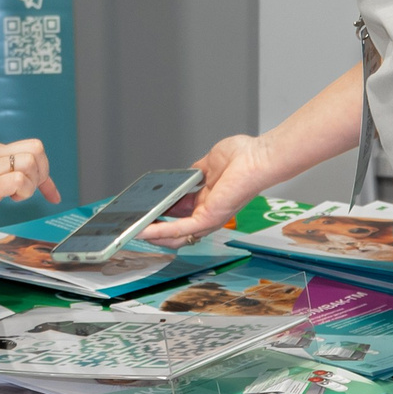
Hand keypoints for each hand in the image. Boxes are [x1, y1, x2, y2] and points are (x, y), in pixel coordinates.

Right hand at [0, 137, 56, 247]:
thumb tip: (27, 178)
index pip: (28, 147)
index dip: (45, 171)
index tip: (49, 191)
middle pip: (35, 148)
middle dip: (43, 174)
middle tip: (31, 192)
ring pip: (30, 162)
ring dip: (31, 184)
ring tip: (16, 197)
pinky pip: (18, 179)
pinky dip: (23, 192)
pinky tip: (10, 200)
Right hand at [141, 133, 268, 244]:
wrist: (258, 157)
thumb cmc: (244, 157)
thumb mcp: (210, 163)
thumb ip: (195, 172)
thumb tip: (183, 175)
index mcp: (209, 199)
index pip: (181, 212)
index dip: (162, 212)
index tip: (145, 209)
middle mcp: (209, 212)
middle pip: (176, 229)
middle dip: (154, 228)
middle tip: (135, 224)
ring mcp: (209, 218)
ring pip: (176, 236)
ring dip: (153, 235)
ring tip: (133, 232)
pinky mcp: (208, 218)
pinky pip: (180, 230)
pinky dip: (160, 231)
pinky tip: (144, 230)